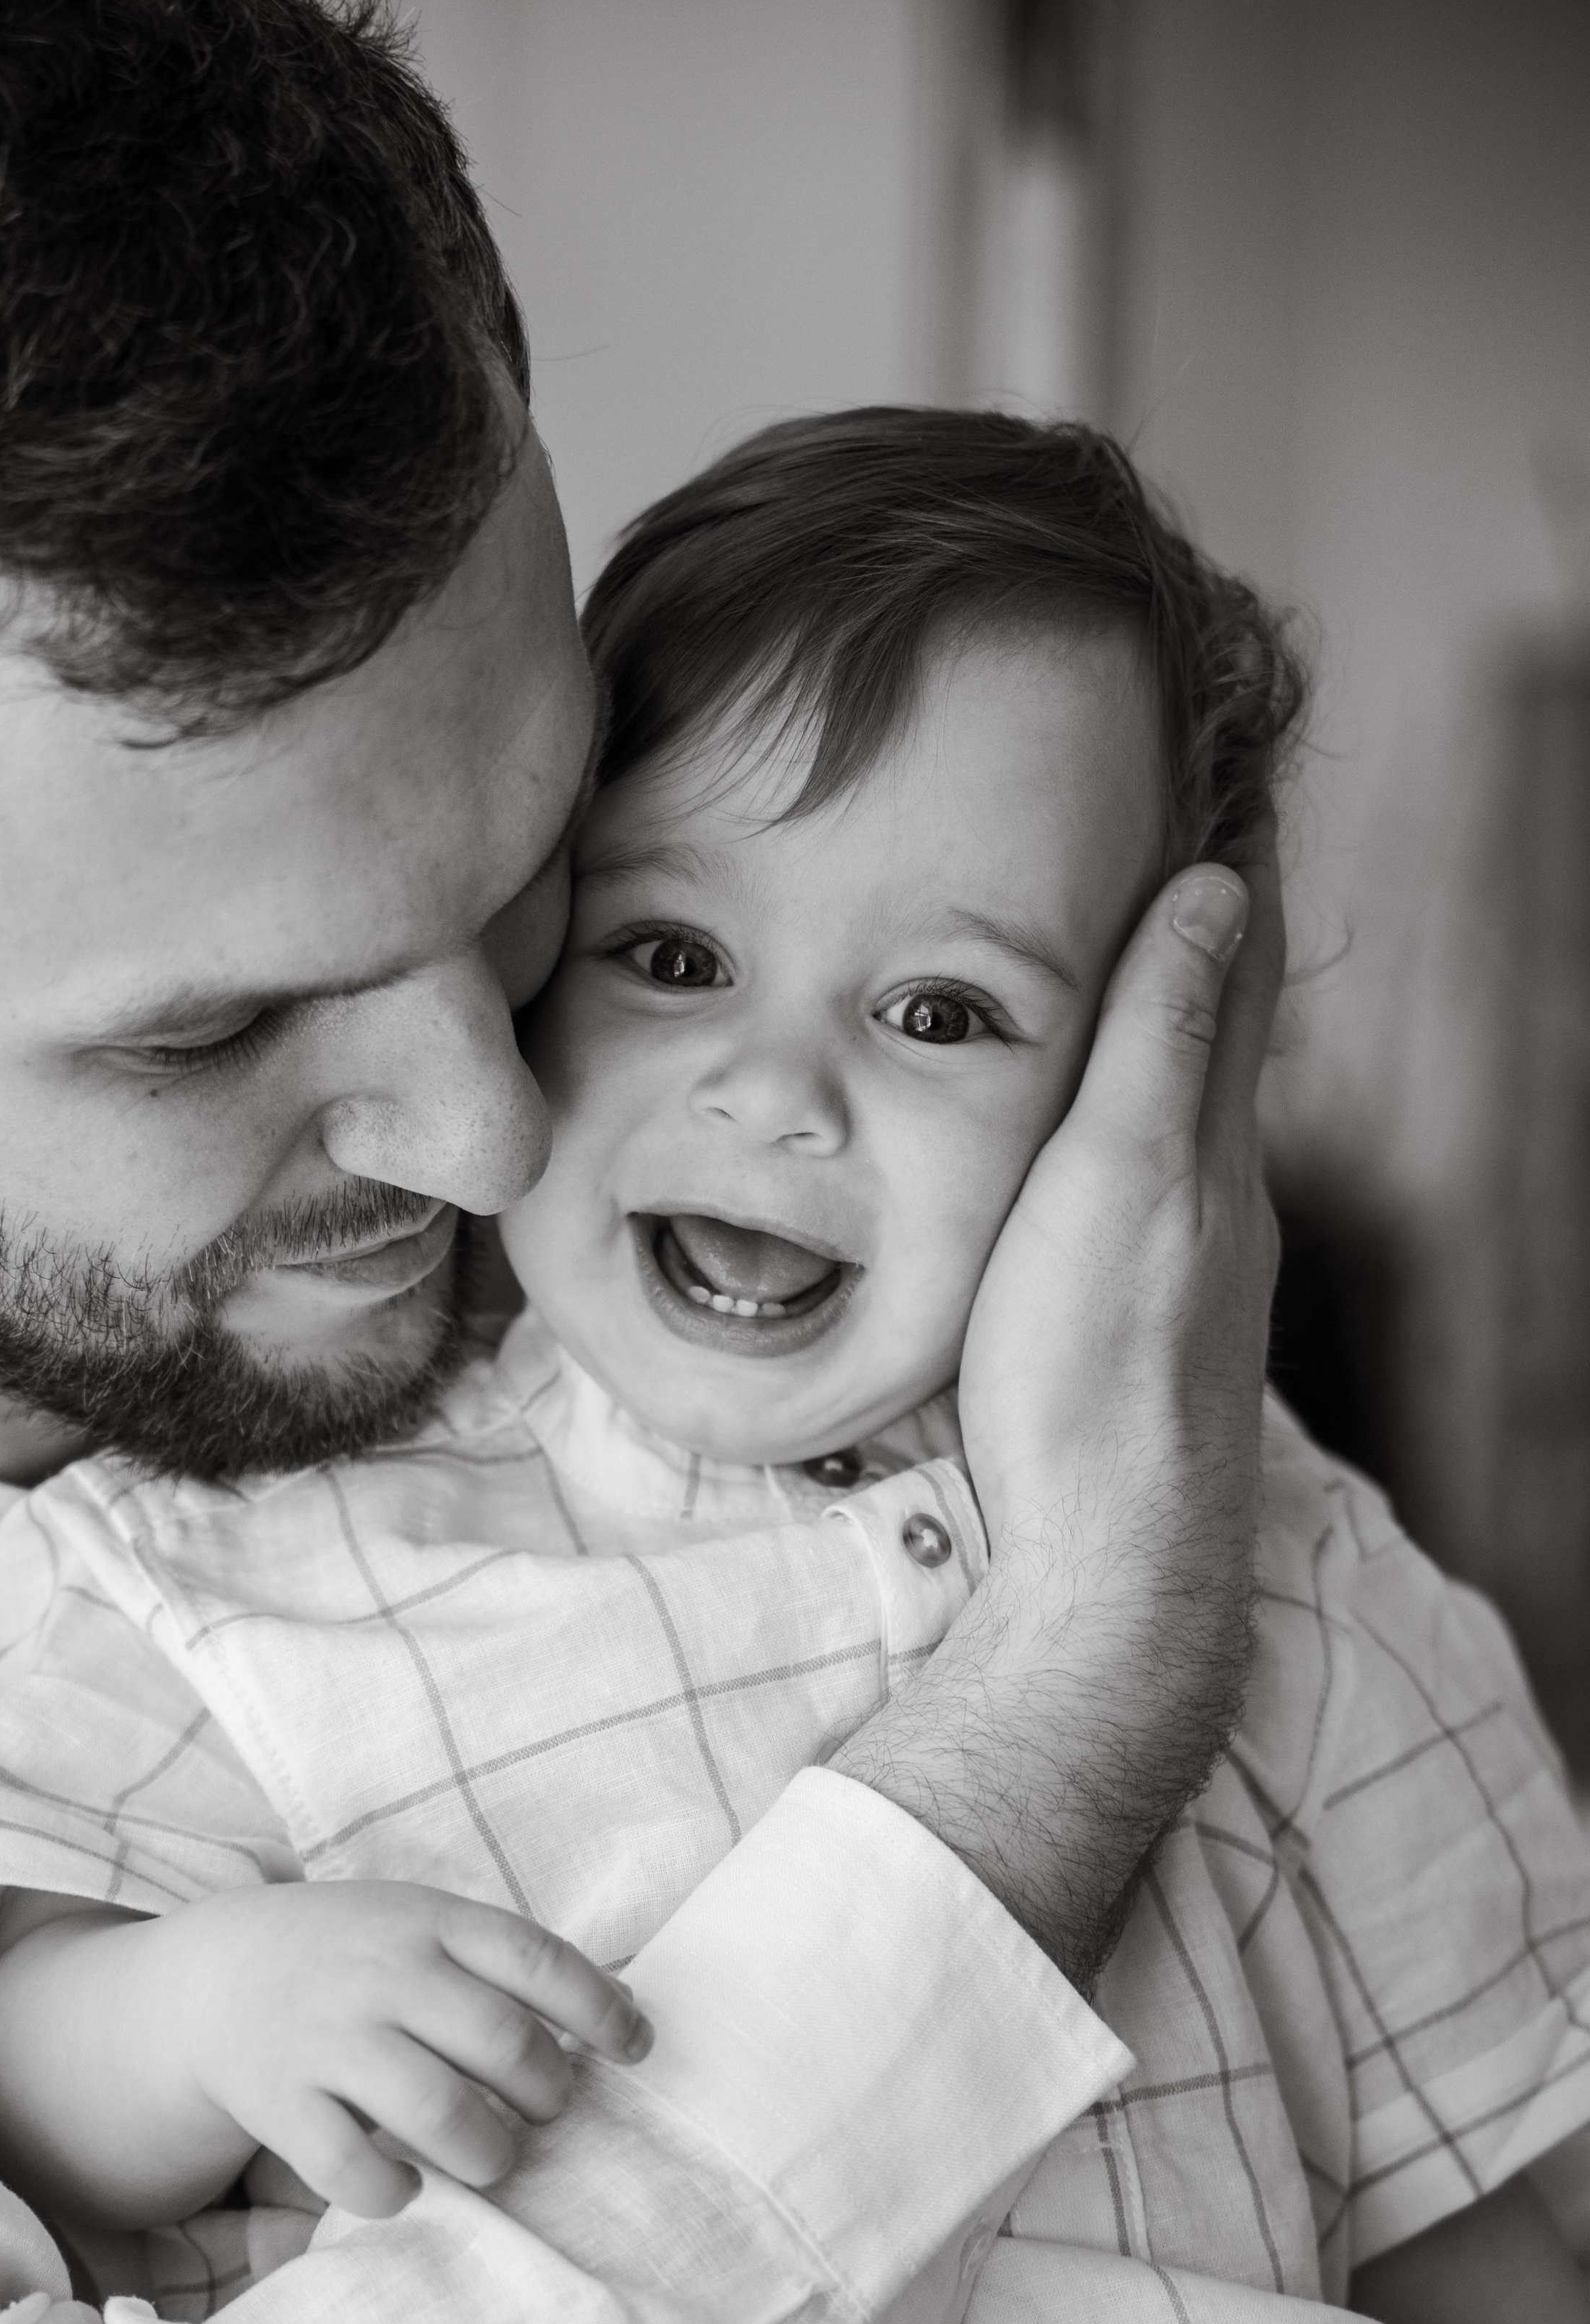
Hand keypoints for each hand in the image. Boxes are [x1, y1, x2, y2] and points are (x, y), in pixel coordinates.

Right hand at [177, 1880, 652, 2216]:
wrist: (217, 1975)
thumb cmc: (355, 1955)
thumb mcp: (426, 1924)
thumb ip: (509, 1962)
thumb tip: (629, 2012)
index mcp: (429, 1922)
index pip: (538, 1960)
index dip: (603, 2011)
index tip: (638, 2049)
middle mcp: (382, 1974)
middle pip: (502, 2043)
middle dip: (548, 2093)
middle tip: (547, 2110)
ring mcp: (328, 2037)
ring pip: (439, 2112)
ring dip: (489, 2153)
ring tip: (493, 2158)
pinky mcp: (279, 2100)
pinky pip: (353, 2170)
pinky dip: (394, 2193)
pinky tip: (407, 2186)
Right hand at [833, 852, 1281, 1989]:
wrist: (1108, 1567)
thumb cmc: (1091, 1376)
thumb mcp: (1117, 1183)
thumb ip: (1162, 1041)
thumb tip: (1219, 885)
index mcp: (1211, 1141)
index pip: (1233, 962)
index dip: (1225, 855)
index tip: (1212, 756)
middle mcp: (1218, 1191)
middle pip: (1218, 1024)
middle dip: (1196, 919)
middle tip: (1159, 822)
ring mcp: (1185, 1259)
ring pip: (1182, 1103)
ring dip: (1163, 1014)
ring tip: (1114, 945)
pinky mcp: (1140, 1316)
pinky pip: (1145, 1172)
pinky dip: (1131, 1106)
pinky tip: (1092, 1124)